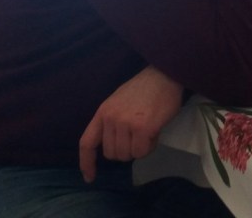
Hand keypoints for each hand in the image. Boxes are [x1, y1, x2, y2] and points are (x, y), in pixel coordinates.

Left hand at [78, 65, 182, 182]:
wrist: (164, 74)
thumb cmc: (144, 88)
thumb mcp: (118, 102)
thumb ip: (111, 122)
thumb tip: (111, 146)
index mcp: (103, 112)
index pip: (87, 143)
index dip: (86, 163)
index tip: (90, 177)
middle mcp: (111, 119)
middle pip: (112, 154)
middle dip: (126, 150)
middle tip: (137, 136)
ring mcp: (126, 124)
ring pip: (127, 155)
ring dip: (138, 148)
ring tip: (147, 131)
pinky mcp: (143, 128)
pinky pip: (142, 152)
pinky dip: (149, 147)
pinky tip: (154, 132)